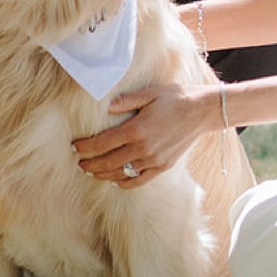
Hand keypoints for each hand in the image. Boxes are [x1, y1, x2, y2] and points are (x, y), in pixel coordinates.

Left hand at [73, 83, 213, 186]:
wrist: (202, 112)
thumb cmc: (176, 98)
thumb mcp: (150, 93)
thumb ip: (126, 101)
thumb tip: (107, 107)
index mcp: (137, 129)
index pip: (103, 143)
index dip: (86, 147)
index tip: (74, 147)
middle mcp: (143, 148)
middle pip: (109, 161)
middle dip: (91, 163)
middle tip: (79, 163)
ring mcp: (153, 160)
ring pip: (121, 173)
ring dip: (103, 174)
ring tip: (92, 172)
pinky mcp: (163, 167)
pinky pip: (140, 180)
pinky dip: (125, 182)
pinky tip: (115, 180)